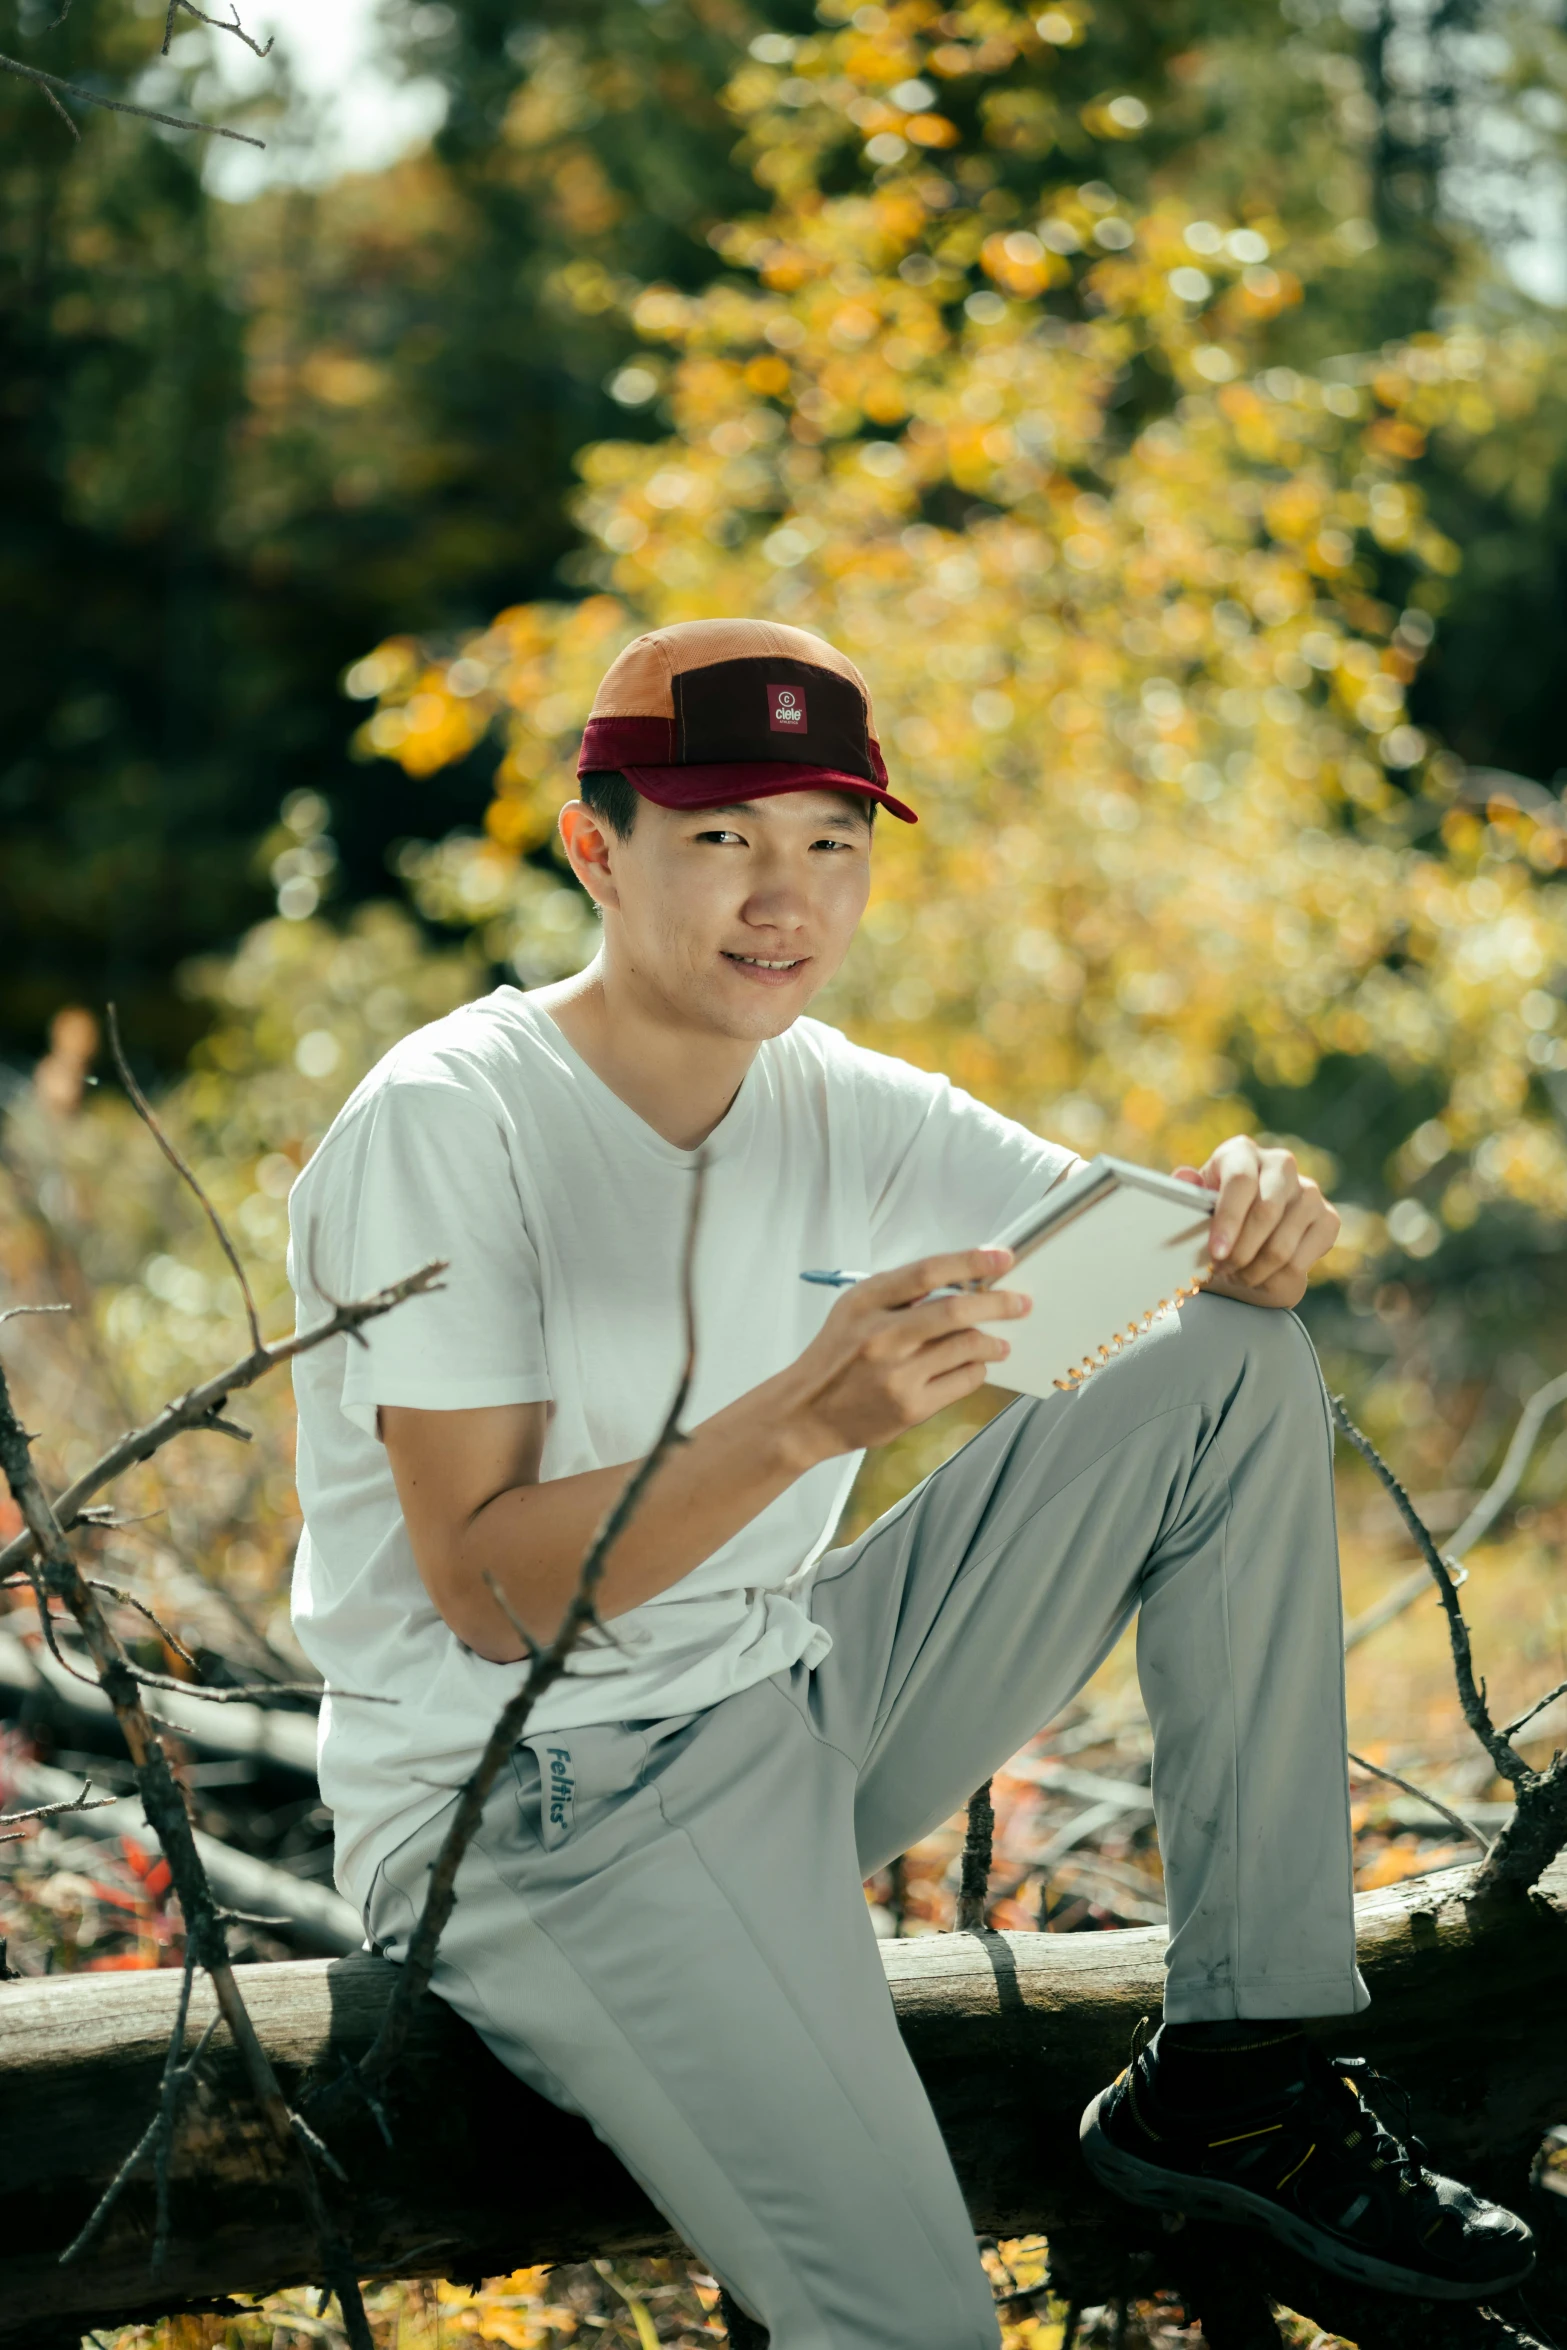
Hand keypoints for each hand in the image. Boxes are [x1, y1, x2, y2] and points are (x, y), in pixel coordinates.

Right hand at [778, 1248, 1029, 1464]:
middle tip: (1019, 1302)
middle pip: (955, 1310)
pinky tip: (975, 1365)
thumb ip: (899, 1295)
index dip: (970, 1261)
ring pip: (966, 1347)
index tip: (1000, 1257)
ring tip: (999, 1342)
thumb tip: (959, 1281)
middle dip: (998, 1302)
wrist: (805, 1413)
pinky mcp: (911, 1407)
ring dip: (992, 1341)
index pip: (927, 1272)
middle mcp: (881, 1336)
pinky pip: (963, 1381)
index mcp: (866, 1303)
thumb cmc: (835, 1358)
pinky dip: (977, 1369)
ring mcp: (897, 1374)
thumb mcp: (854, 1311)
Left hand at [1175, 1138, 1340, 1308]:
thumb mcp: (1193, 1208)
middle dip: (1241, 1251)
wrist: (1246, 1242)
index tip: (1216, 1253)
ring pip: (1283, 1242)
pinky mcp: (1328, 1218)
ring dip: (1255, 1269)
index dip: (1228, 1219)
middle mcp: (1280, 1163)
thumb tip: (1185, 1176)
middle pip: (1266, 1211)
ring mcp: (1308, 1190)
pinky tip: (1262, 1276)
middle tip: (1223, 1270)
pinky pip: (1303, 1257)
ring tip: (1237, 1276)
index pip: (1241, 1180)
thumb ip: (1187, 1194)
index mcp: (1241, 1152)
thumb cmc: (1213, 1220)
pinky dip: (1278, 1276)